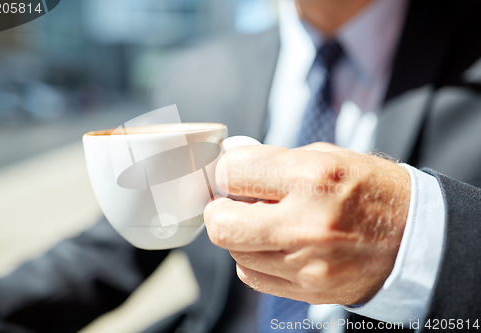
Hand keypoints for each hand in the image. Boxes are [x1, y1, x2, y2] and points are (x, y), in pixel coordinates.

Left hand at [203, 143, 410, 304]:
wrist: (415, 236)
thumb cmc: (370, 189)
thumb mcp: (326, 155)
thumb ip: (274, 161)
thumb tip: (231, 166)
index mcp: (312, 178)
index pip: (232, 174)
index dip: (226, 171)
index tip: (232, 174)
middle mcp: (306, 224)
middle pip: (222, 224)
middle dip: (220, 209)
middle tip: (233, 202)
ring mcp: (306, 264)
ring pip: (235, 253)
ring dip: (241, 235)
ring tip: (265, 222)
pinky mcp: (308, 290)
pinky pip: (253, 276)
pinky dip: (254, 258)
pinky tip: (274, 245)